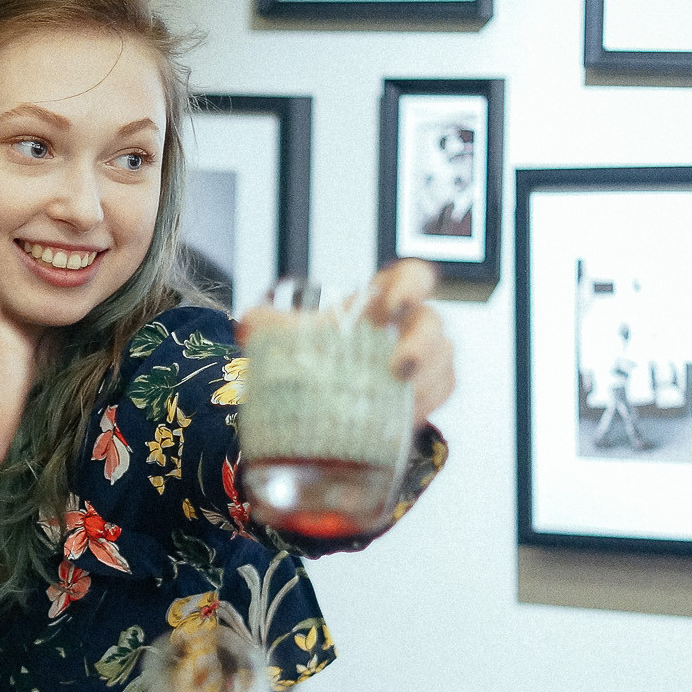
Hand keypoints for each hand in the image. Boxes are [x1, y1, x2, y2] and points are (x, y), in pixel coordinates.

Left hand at [239, 260, 454, 425]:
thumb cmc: (311, 355)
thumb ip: (265, 324)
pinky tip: (406, 415)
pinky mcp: (425, 391)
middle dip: (423, 343)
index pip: (412, 276)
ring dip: (427, 380)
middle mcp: (407, 326)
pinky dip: (428, 403)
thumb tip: (249, 325)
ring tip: (400, 399)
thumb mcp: (286, 336)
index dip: (413, 284)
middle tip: (397, 367)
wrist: (313, 397)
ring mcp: (422, 359)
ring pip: (443, 361)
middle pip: (433, 323)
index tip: (395, 304)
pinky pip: (441, 392)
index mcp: (381, 301)